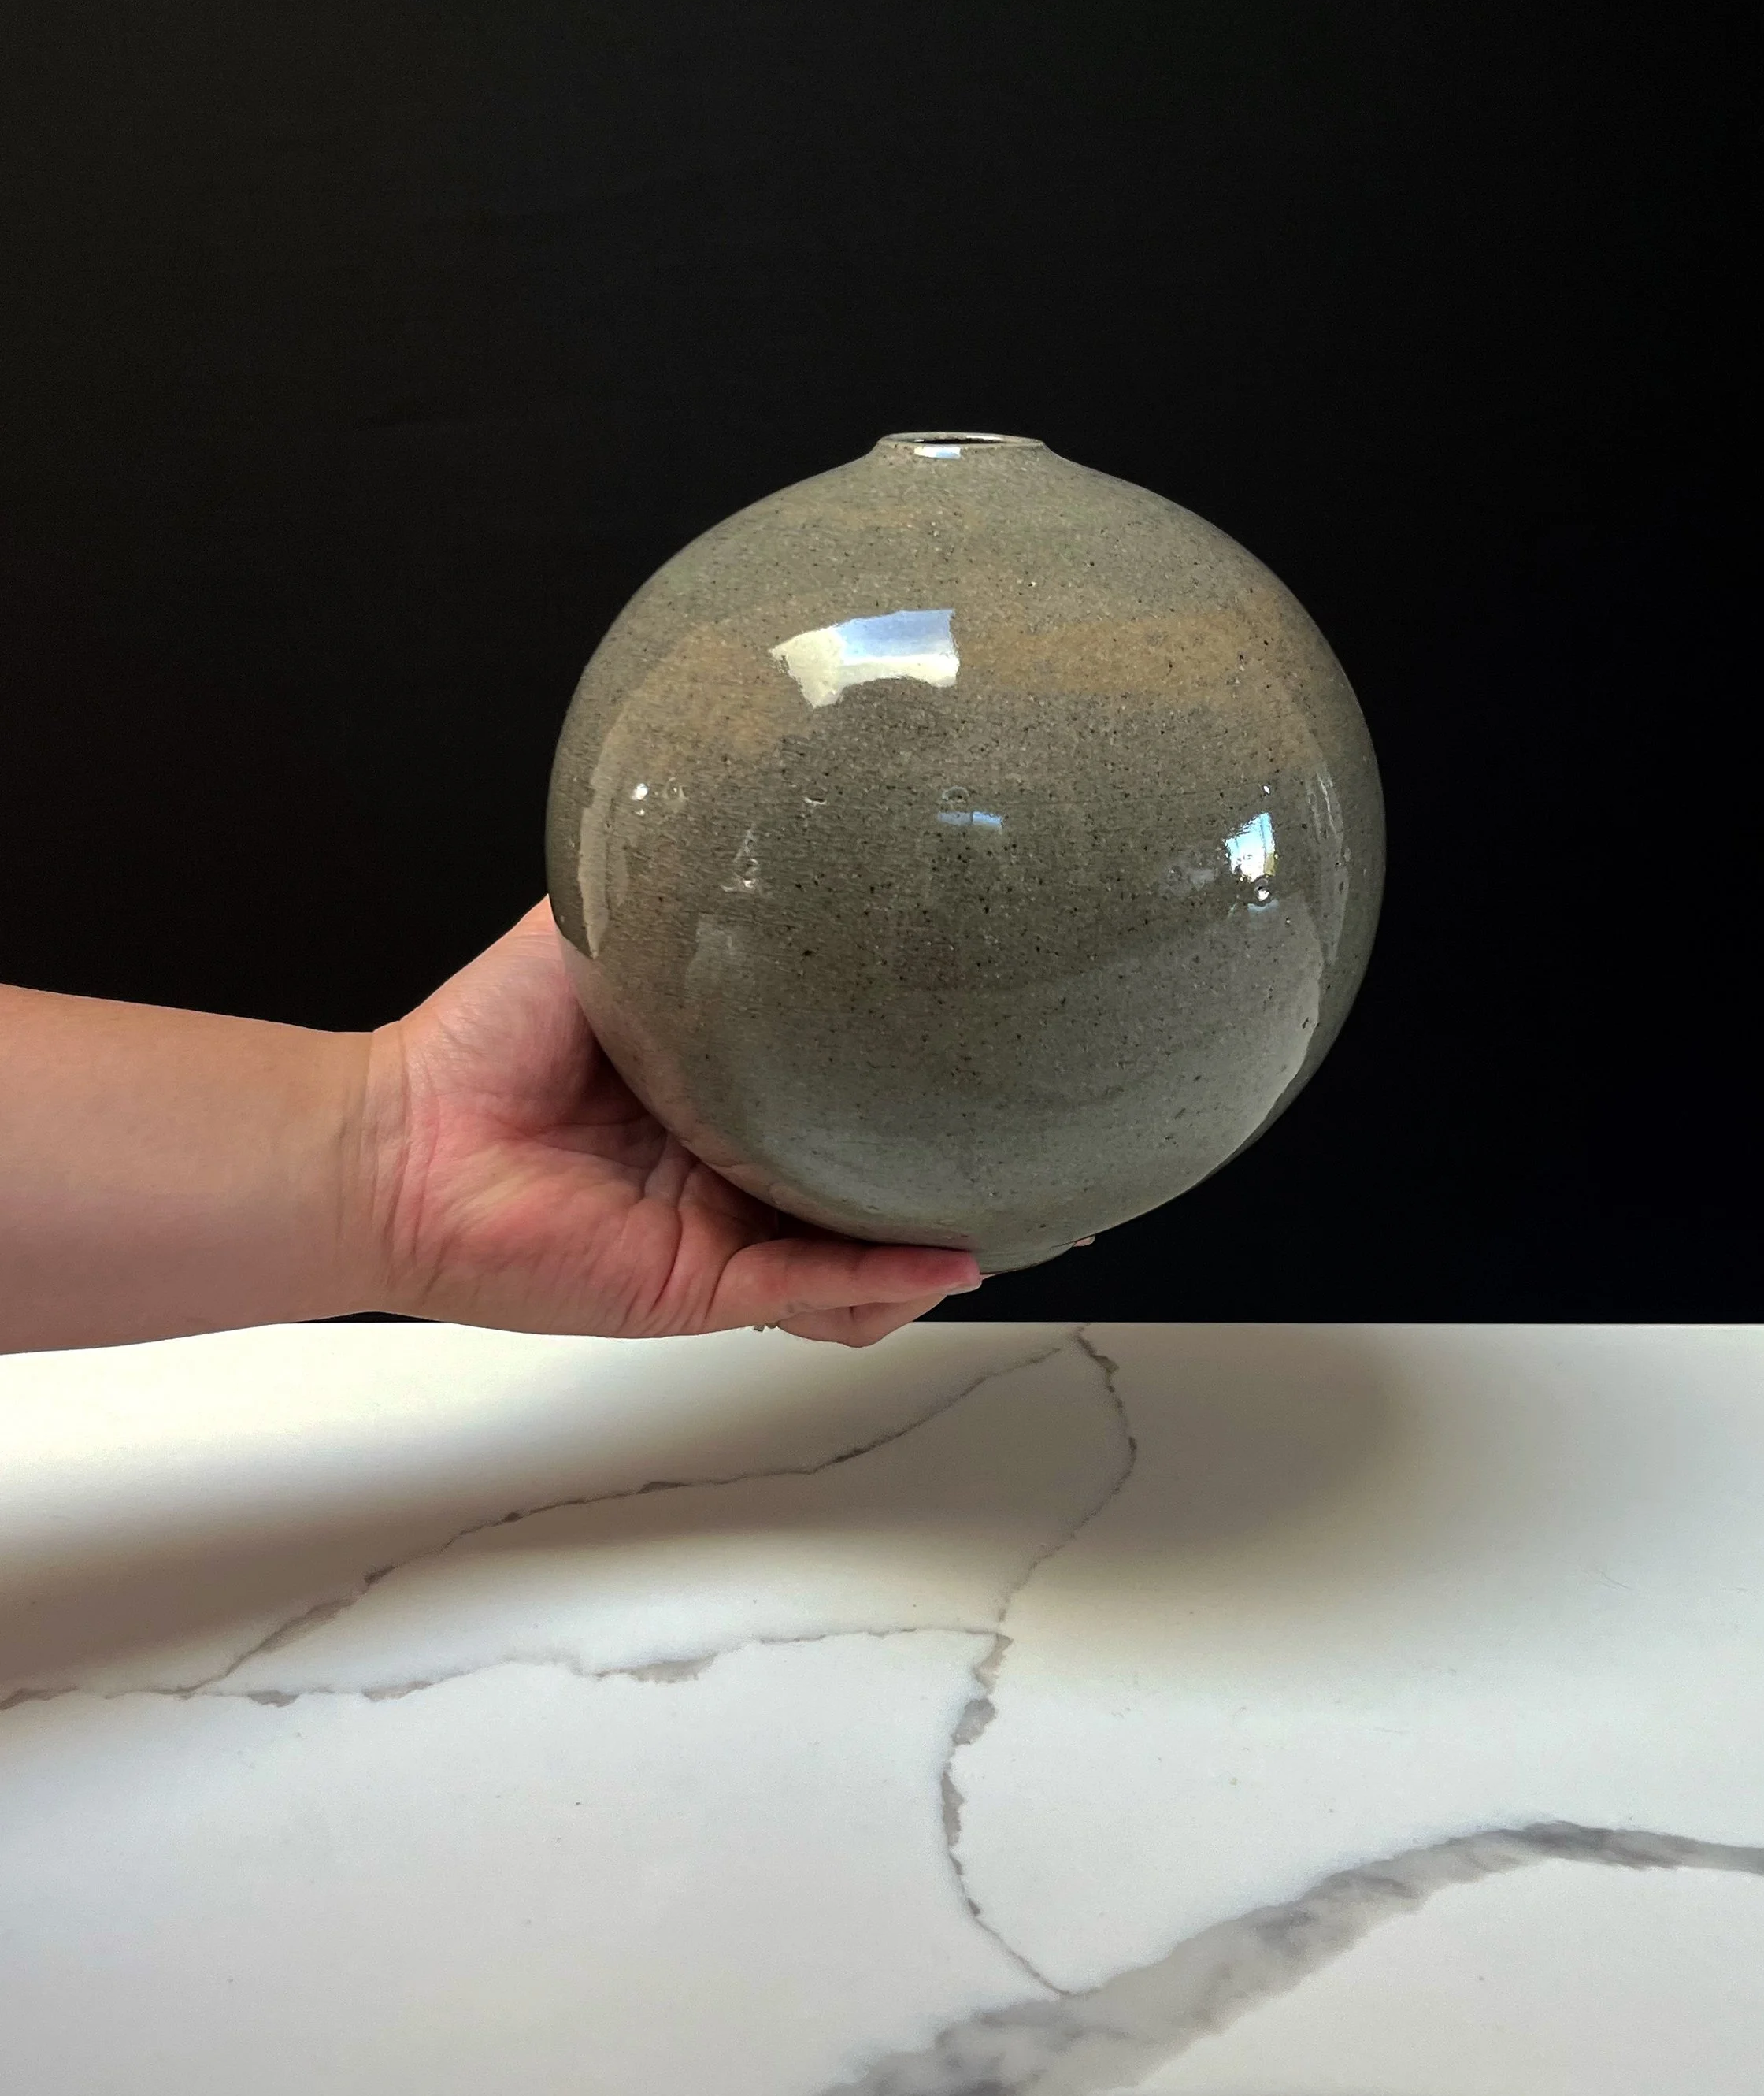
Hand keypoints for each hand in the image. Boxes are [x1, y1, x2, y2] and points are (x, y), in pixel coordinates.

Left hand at [354, 901, 982, 1347]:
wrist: (397, 1136)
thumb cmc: (483, 1037)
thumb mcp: (608, 933)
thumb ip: (679, 887)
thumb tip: (753, 805)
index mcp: (726, 1096)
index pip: (842, 1101)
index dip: (913, 1086)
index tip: (984, 1047)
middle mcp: (735, 1172)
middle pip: (869, 1189)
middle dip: (949, 1178)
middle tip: (1034, 1141)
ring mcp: (724, 1235)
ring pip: (859, 1266)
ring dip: (929, 1246)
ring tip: (999, 1209)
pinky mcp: (699, 1286)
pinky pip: (809, 1290)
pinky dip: (878, 1278)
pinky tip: (941, 1252)